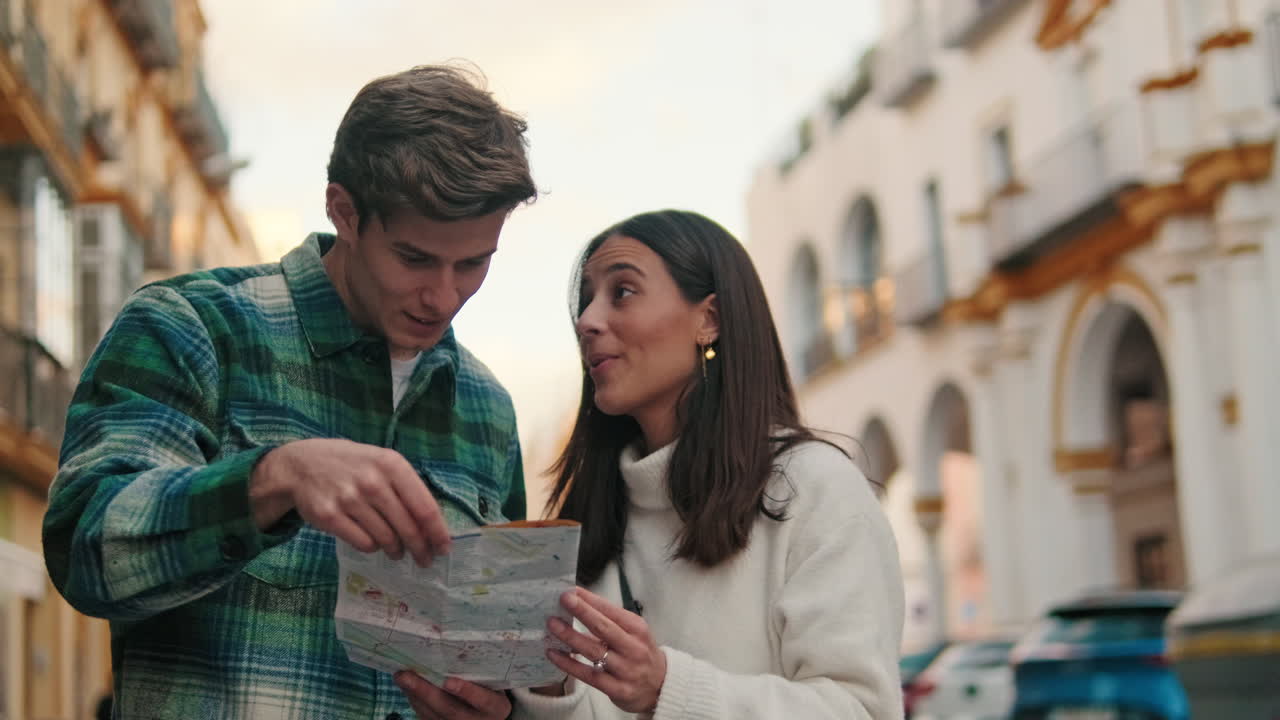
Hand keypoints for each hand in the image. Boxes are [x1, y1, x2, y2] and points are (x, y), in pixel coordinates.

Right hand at [249, 438, 450, 565]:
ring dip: (396, 550)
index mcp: (391, 464)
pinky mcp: (330, 517)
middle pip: (408, 527)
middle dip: (420, 549)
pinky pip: (364, 543)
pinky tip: (373, 542)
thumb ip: (406, 488)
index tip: (444, 549)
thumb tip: (432, 525)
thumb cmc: (352, 465)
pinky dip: (372, 548)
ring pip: (386, 538)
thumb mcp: (382, 463)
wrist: (302, 464)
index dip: (438, 532)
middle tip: (425, 560)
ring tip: (397, 551)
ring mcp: (349, 499)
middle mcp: (372, 481)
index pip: (424, 507)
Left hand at [395, 672, 510, 719]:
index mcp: (494, 707)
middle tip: (406, 676)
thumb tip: (454, 645)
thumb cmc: (492, 690)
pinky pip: (424, 715)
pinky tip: (406, 685)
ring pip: (433, 714)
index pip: (483, 700)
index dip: (466, 691)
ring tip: (400, 676)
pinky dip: (414, 699)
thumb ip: (481, 670)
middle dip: (426, 692)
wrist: (489, 715)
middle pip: (449, 709)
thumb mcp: (495, 681)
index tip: (449, 682)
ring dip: (414, 694)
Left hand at [545, 588, 665, 713]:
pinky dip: (569, 664)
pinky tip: (554, 654)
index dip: (590, 600)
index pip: (611, 610)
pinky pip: (588, 675)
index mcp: (637, 628)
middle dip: (582, 611)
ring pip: (594, 651)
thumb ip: (610, 620)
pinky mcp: (617, 689)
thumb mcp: (634, 632)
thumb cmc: (640, 653)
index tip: (571, 590)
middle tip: (563, 599)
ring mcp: (625, 669)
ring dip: (571, 636)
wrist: (661, 686)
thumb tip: (578, 604)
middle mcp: (633, 647)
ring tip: (553, 625)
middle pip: (604, 627)